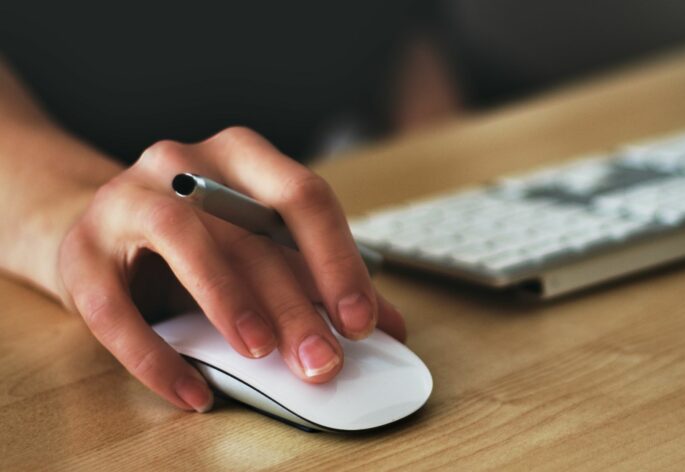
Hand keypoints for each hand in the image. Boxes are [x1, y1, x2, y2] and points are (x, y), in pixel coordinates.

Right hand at [58, 127, 405, 411]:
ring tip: (261, 353)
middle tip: (323, 360)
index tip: (362, 320)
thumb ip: (319, 280)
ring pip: (182, 239)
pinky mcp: (79, 252)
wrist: (99, 232)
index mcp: (242, 157)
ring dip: (228, 300)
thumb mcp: (261, 249)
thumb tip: (390, 326)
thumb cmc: (198, 240)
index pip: (303, 196)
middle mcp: (183, 163)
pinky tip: (193, 392)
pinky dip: (156, 356)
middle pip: (250, 231)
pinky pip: (113, 307)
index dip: (337, 260)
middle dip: (294, 303)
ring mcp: (125, 200)